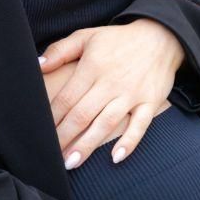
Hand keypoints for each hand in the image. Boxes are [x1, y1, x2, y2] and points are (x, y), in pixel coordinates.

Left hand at [37, 20, 183, 167]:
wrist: (161, 37)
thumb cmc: (118, 40)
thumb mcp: (87, 36)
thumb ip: (60, 51)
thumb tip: (38, 67)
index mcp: (92, 67)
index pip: (67, 98)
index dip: (52, 117)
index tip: (41, 132)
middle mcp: (111, 83)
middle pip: (82, 114)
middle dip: (64, 137)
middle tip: (51, 155)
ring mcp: (131, 94)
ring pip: (106, 123)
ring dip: (88, 144)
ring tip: (72, 162)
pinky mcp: (150, 102)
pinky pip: (139, 125)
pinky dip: (129, 142)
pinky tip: (116, 157)